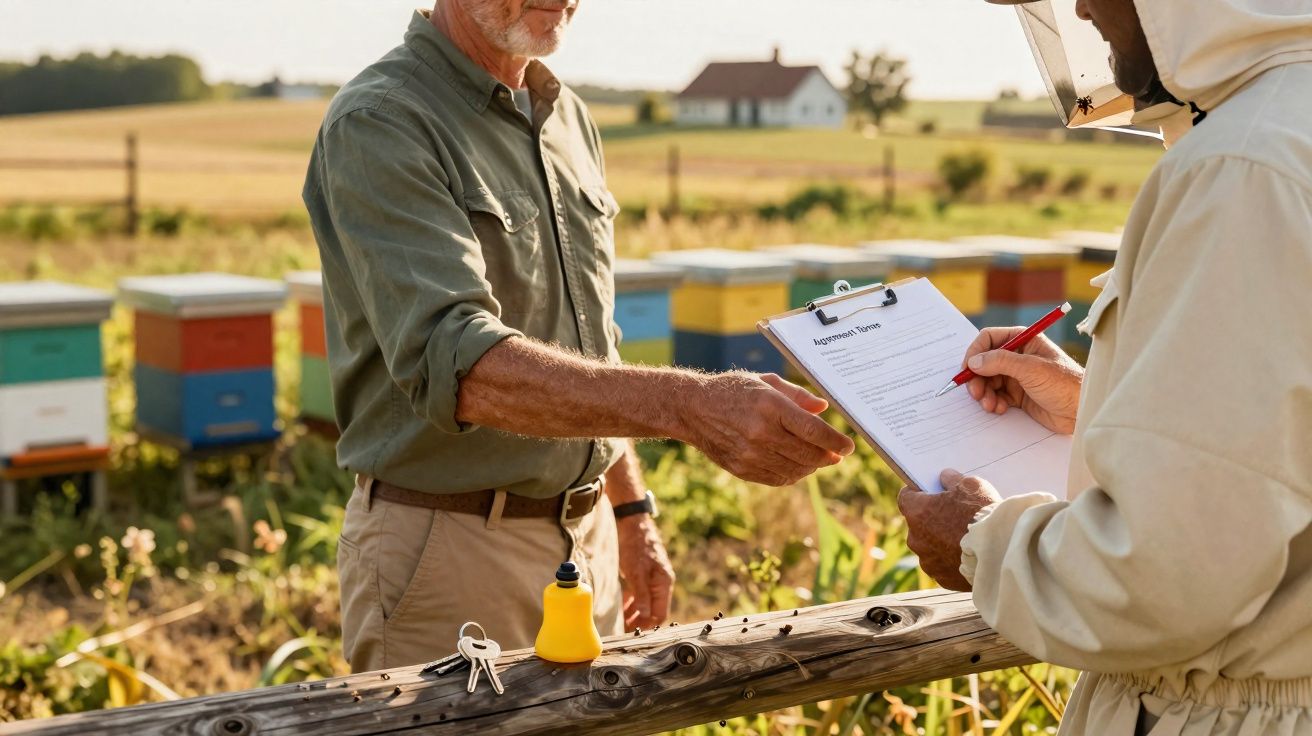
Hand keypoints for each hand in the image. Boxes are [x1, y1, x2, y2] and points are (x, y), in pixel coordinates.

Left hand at [615, 514, 674, 629]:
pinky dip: (633, 601)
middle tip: (624, 630)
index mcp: (664, 582)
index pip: (660, 613)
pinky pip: (641, 593)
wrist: (631, 520)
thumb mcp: (636, 572)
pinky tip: (623, 607)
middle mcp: (661, 581)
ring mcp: (653, 577)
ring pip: (646, 602)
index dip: (647, 625)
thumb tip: (646, 617)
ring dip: (636, 613)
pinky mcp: (644, 573)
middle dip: (640, 621)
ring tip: (621, 622)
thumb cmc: (635, 544)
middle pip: (654, 609)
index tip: (632, 632)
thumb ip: (641, 595)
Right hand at [677, 373, 855, 485]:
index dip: (835, 441)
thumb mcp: (765, 383)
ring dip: (812, 467)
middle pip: (808, 454)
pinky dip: (793, 475)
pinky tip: (798, 466)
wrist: (691, 409)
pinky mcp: (741, 468)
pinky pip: (777, 478)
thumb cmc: (733, 390)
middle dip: (828, 457)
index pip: (813, 430)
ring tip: (818, 460)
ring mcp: (750, 454)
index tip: (848, 446)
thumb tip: (823, 409)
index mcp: (770, 406)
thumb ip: (797, 395)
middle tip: (837, 454)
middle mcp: (761, 432)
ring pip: (795, 470)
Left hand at [897, 469, 1001, 590]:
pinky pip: (942, 564)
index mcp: (917, 512)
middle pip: (918, 523)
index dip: (918, 493)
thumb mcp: (971, 486)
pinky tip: (968, 554)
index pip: (906, 497)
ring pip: (930, 546)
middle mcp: (915, 537)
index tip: (928, 491)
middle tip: (953, 514)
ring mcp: (927, 560)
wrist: (1002, 551)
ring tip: (964, 537)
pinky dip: (951, 559)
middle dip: (932, 518)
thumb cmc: (983, 514)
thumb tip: (945, 477)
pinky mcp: (941, 578)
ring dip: (941, 541)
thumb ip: (953, 480)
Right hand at [962, 328, 1083, 433]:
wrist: (1083, 412)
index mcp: (1023, 340)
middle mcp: (1018, 356)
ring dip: (984, 393)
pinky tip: (999, 408)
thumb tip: (974, 362)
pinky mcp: (1019, 395)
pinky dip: (993, 402)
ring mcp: (1018, 376)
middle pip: (985, 362)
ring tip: (989, 405)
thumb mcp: (1031, 369)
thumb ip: (1000, 362)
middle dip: (978, 378)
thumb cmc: (1065, 384)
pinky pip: (996, 396)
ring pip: (988, 381)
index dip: (975, 352)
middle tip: (975, 392)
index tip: (967, 369)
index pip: (989, 339)